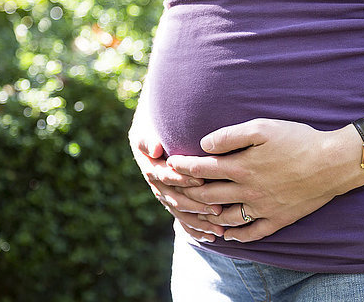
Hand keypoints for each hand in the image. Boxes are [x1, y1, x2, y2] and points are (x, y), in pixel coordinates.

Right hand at [128, 106, 224, 241]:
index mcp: (151, 166)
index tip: (200, 181)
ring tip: (218, 229)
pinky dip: (195, 229)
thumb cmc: (153, 125)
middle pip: (175, 199)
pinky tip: (210, 237)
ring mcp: (165, 195)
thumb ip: (148, 138)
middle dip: (196, 205)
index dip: (181, 179)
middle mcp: (157, 184)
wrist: (153, 130)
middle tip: (217, 210)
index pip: (165, 176)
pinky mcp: (173, 202)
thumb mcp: (145, 128)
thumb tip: (155, 149)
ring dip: (199, 222)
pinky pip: (182, 220)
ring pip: (181, 212)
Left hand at [168, 118, 363, 241]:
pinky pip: (252, 233)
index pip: (202, 169)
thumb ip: (231, 135)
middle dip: (186, 193)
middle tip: (174, 190)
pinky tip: (227, 235)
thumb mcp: (263, 127)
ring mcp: (263, 208)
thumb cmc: (298, 140)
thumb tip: (205, 144)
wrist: (333, 163)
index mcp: (242, 167)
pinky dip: (236, 236)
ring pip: (225, 217)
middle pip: (208, 196)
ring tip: (195, 212)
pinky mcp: (278, 219)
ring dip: (206, 216)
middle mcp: (248, 191)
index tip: (170, 164)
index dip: (182, 167)